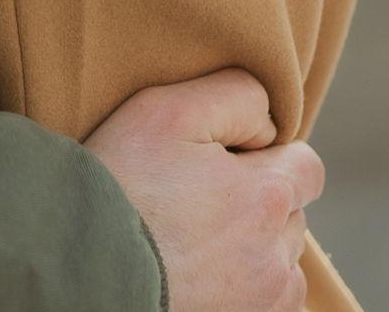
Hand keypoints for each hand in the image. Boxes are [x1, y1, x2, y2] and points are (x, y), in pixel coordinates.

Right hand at [84, 69, 321, 311]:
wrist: (80, 269)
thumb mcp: (164, 111)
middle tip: (195, 200)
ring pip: (279, 264)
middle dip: (256, 202)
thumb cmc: (119, 185)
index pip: (308, 166)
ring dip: (252, 249)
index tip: (222, 161)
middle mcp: (278, 260)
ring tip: (191, 242)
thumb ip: (233, 96)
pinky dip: (241, 289)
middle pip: (291, 216)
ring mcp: (264, 306)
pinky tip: (197, 275)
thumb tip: (269, 126)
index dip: (267, 155)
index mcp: (267, 198)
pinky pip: (265, 304)